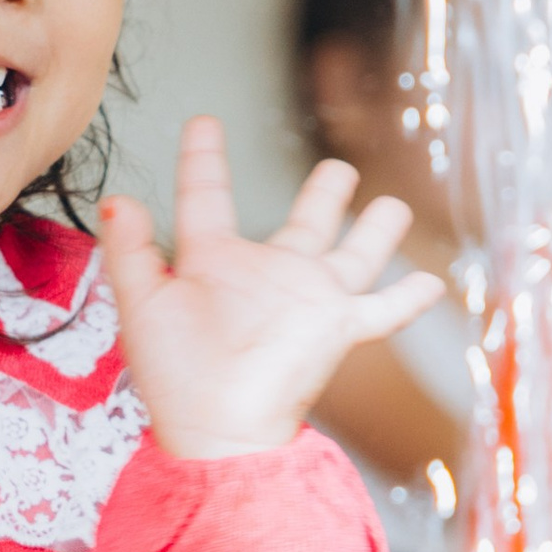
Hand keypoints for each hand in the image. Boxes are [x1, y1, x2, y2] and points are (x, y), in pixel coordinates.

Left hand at [99, 118, 438, 464]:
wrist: (218, 429)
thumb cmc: (177, 379)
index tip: (204, 123)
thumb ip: (130, 251)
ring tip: (393, 207)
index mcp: (215, 263)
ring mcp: (308, 298)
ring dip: (376, 231)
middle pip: (304, 223)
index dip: (205, 159)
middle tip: (339, 170)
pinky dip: (409, 297)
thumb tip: (118, 199)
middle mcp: (268, 275)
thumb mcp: (144, 306)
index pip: (209, 198)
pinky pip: (383, 308)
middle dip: (324, 195)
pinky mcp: (338, 326)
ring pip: (354, 252)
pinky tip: (433, 283)